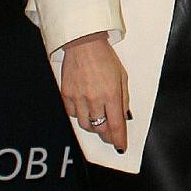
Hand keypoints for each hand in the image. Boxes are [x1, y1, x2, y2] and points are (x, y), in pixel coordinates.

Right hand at [60, 32, 129, 152]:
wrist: (83, 44)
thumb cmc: (104, 58)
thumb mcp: (122, 77)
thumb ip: (123, 98)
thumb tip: (124, 117)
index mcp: (111, 94)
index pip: (116, 125)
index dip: (118, 139)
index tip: (120, 146)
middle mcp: (94, 98)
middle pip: (100, 128)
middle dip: (107, 135)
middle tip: (110, 135)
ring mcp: (78, 97)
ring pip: (85, 124)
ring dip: (93, 126)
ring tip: (98, 121)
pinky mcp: (66, 94)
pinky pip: (73, 114)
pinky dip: (79, 115)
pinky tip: (84, 110)